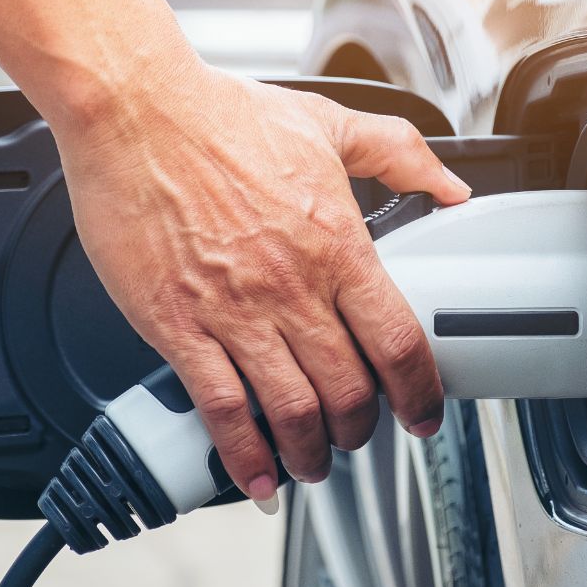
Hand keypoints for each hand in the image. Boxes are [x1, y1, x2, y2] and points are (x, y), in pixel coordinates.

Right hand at [55, 63, 470, 501]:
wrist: (136, 110)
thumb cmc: (220, 115)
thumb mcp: (328, 123)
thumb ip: (401, 153)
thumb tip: (450, 185)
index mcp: (337, 244)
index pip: (399, 342)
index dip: (420, 393)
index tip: (422, 415)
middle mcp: (292, 287)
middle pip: (350, 391)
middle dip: (360, 432)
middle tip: (355, 439)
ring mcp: (234, 312)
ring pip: (292, 412)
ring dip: (309, 454)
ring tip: (309, 464)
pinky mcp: (177, 325)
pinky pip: (221, 409)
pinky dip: (243, 456)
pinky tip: (254, 476)